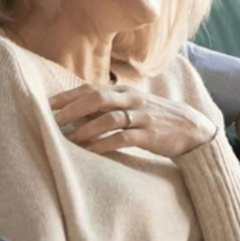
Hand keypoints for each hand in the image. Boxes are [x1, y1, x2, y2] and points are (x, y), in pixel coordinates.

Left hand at [49, 83, 216, 158]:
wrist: (192, 129)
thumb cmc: (154, 118)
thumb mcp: (132, 106)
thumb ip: (107, 107)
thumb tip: (75, 112)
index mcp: (124, 91)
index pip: (91, 89)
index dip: (68, 96)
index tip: (47, 104)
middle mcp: (131, 99)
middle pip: (97, 98)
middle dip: (72, 109)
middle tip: (53, 121)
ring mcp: (141, 116)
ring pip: (109, 118)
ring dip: (86, 128)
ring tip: (69, 139)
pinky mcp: (150, 134)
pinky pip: (123, 138)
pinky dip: (105, 144)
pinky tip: (91, 151)